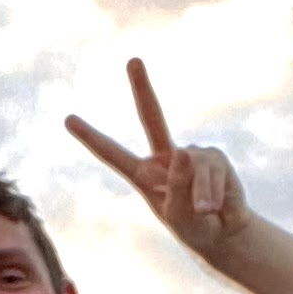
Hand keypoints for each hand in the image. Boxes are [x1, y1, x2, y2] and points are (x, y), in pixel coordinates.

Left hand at [66, 60, 253, 271]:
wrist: (225, 233)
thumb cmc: (194, 227)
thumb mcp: (179, 215)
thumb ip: (178, 185)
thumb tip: (184, 150)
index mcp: (143, 174)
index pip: (112, 153)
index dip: (91, 137)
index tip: (67, 119)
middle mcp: (164, 157)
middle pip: (152, 116)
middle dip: (142, 88)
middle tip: (133, 60)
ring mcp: (190, 153)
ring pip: (192, 165)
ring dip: (200, 195)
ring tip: (204, 212)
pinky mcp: (213, 156)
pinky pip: (212, 168)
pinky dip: (214, 190)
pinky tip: (217, 204)